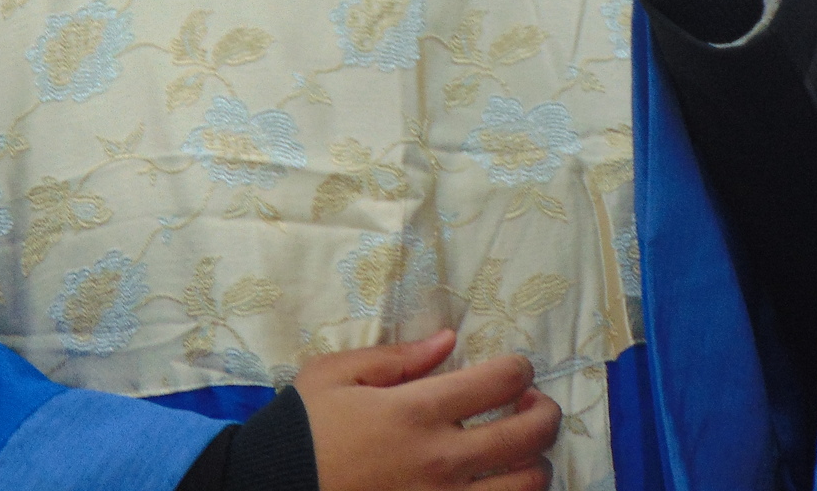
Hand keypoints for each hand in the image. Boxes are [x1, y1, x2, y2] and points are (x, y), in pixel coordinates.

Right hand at [294, 329, 559, 490]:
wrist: (271, 490)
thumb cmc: (302, 429)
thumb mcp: (335, 375)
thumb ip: (396, 358)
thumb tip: (446, 340)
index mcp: (416, 411)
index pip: (499, 381)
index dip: (520, 368)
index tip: (516, 368)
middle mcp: (441, 460)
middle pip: (528, 436)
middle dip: (545, 413)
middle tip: (534, 406)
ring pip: (525, 486)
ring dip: (535, 464)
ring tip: (521, 453)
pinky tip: (498, 486)